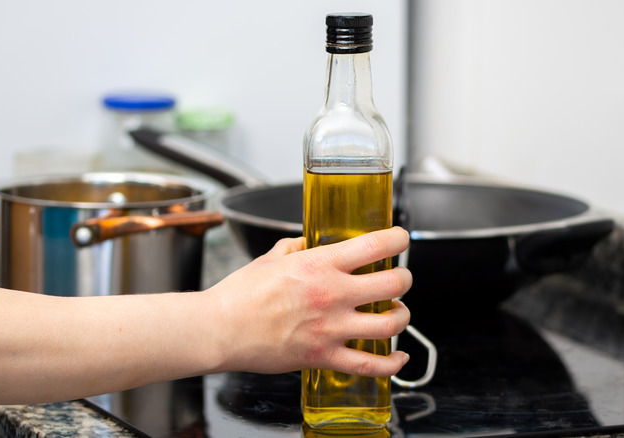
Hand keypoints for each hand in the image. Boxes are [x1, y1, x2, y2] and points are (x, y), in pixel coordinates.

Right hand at [207, 226, 411, 376]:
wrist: (219, 330)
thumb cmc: (239, 296)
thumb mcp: (269, 259)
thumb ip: (293, 248)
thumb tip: (305, 243)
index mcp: (320, 264)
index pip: (375, 244)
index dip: (398, 239)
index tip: (401, 239)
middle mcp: (332, 294)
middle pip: (394, 283)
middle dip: (404, 279)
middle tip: (399, 279)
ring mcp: (331, 328)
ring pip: (390, 324)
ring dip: (401, 316)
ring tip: (396, 312)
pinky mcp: (324, 356)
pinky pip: (370, 365)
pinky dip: (391, 364)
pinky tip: (398, 357)